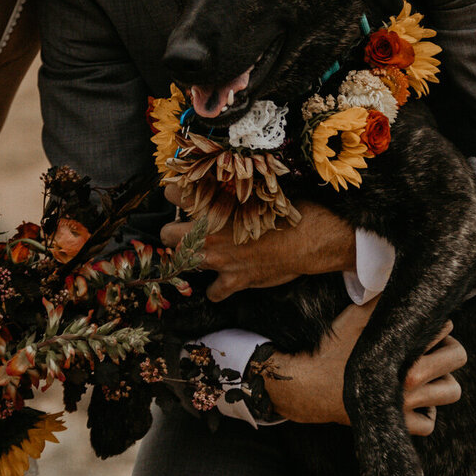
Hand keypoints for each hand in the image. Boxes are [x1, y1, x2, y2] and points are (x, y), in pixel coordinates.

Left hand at [160, 195, 357, 301]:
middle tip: (185, 230)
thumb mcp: (257, 191)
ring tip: (203, 254)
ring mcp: (219, 259)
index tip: (178, 195)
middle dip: (172, 232)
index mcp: (213, 205)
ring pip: (182, 264)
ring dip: (191, 260)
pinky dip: (218, 289)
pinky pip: (213, 293)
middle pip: (166, 234)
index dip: (174, 194)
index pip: (172, 194)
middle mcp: (209, 233)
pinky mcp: (233, 280)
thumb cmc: (286, 209)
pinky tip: (225, 280)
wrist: (308, 237)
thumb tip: (227, 183)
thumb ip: (234, 191)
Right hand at [260, 312, 465, 432]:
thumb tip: (394, 273)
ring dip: (443, 381)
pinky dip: (426, 415)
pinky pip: (428, 424)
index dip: (438, 324)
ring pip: (451, 391)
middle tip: (433, 349)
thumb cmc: (332, 349)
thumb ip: (379, 299)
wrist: (307, 385)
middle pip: (457, 356)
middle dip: (448, 348)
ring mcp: (405, 404)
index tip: (428, 327)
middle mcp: (408, 378)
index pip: (444, 328)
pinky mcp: (396, 424)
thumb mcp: (354, 317)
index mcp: (401, 348)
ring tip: (428, 375)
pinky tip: (414, 402)